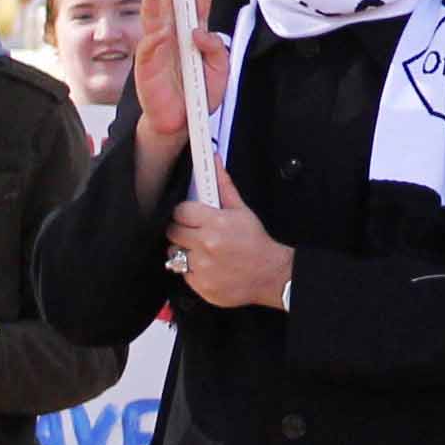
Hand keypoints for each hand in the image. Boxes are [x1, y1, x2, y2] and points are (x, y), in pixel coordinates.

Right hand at [130, 0, 237, 154]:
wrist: (181, 124)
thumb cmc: (198, 95)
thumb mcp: (220, 71)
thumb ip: (216, 49)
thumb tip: (200, 32)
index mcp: (194, 30)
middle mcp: (174, 31)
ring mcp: (158, 44)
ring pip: (155, 11)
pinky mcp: (147, 64)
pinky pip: (151, 46)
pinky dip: (157, 37)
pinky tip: (163, 29)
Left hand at [169, 193, 296, 311]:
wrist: (271, 275)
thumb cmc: (255, 241)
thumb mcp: (241, 210)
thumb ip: (223, 185)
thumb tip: (213, 159)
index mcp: (216, 222)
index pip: (180, 211)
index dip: (185, 213)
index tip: (191, 216)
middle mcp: (206, 245)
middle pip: (173, 232)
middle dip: (182, 230)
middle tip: (195, 233)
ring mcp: (202, 267)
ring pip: (174, 253)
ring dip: (184, 251)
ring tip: (201, 251)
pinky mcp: (201, 285)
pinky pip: (182, 273)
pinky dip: (191, 270)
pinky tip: (207, 266)